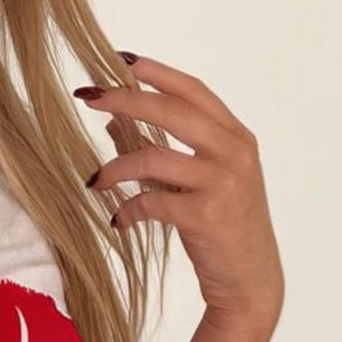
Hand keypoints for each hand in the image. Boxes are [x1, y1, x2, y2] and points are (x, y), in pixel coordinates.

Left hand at [77, 52, 284, 326]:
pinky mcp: (206, 215)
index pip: (194, 91)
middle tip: (90, 98)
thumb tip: (113, 123)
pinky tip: (118, 220)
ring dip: (114, 168)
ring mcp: (223, 183)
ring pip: (153, 157)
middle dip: (126, 99)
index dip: (157, 72)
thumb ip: (164, 150)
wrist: (251, 282)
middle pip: (172, 111)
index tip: (121, 60)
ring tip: (93, 181)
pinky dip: (127, 210)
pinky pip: (150, 201)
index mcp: (237, 138)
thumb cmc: (224, 229)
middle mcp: (234, 153)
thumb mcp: (200, 183)